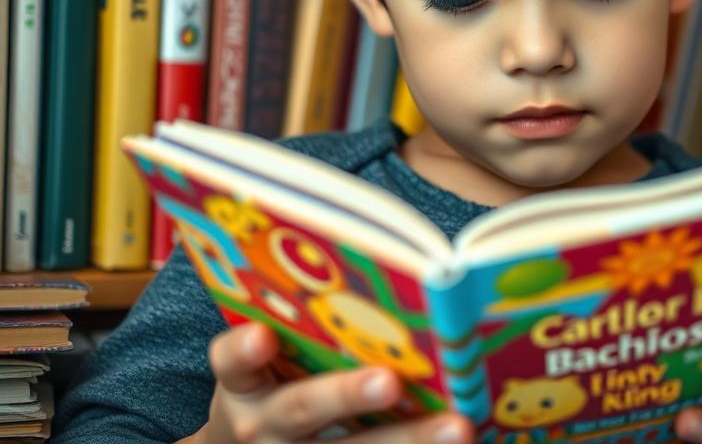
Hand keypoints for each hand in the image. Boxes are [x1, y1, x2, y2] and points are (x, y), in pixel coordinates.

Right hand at [185, 321, 472, 443]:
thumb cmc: (275, 379)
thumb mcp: (267, 358)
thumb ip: (301, 321)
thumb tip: (385, 274)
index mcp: (244, 383)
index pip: (232, 362)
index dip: (244, 350)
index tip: (263, 337)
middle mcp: (264, 425)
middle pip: (302, 409)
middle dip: (347, 395)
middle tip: (390, 381)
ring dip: (409, 440)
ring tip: (458, 427)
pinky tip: (469, 439)